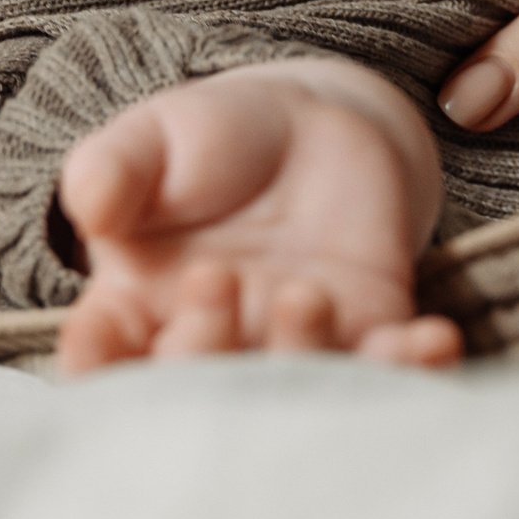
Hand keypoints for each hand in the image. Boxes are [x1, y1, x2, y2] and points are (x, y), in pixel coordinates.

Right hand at [54, 60, 460, 374]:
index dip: (97, 367)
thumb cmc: (211, 138)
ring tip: (305, 291)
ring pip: (290, 393)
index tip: (97, 336)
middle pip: (195, 391)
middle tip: (218, 278)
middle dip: (203, 350)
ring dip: (299, 356)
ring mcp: (289, 350)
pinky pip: (388, 375)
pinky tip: (428, 341)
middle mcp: (210, 348)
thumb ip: (115, 168)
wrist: (313, 124)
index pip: (102, 363)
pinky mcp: (366, 337)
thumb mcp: (153, 139)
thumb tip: (90, 200)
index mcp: (134, 311)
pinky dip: (409, 369)